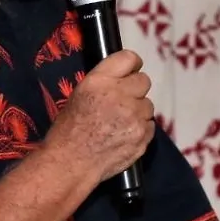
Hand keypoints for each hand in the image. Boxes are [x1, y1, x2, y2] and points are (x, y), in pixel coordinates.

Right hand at [43, 50, 154, 183]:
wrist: (71, 162)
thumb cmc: (69, 129)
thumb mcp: (80, 94)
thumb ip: (105, 81)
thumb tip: (126, 75)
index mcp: (100, 81)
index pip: (129, 58)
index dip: (131, 65)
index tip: (130, 72)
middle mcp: (120, 95)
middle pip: (144, 81)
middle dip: (135, 90)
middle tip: (123, 101)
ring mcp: (134, 117)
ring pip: (148, 105)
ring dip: (138, 111)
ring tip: (121, 123)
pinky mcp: (143, 136)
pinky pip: (150, 125)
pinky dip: (141, 129)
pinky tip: (125, 135)